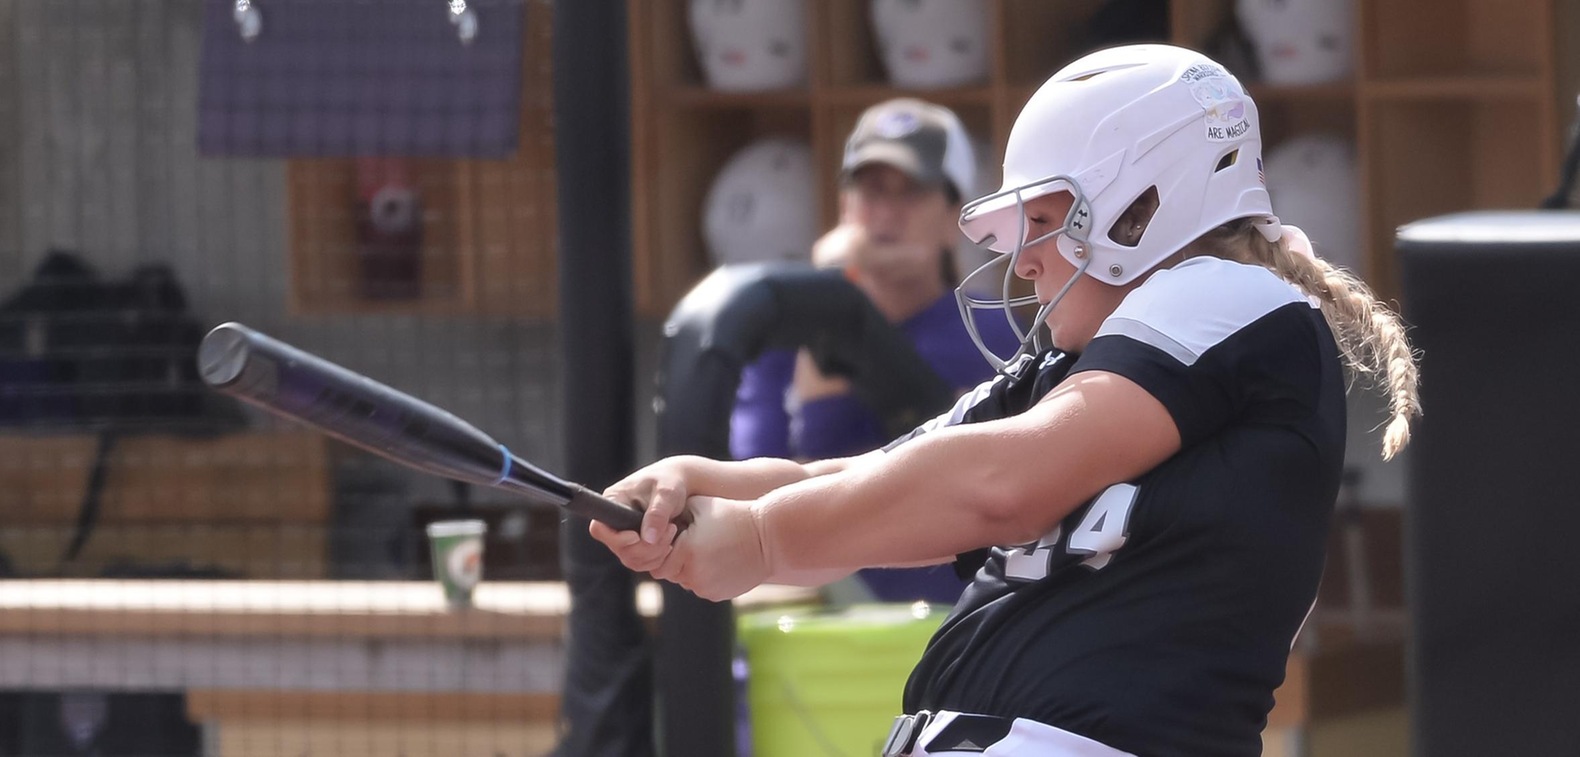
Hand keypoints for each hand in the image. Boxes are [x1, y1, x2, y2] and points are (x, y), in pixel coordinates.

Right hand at [587, 458, 693, 572]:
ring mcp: (624, 536)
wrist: (682, 485)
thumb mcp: (667, 492)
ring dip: (655, 553)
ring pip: (631, 559)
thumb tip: (647, 539)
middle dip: (647, 546)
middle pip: (618, 549)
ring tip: (672, 532)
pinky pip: (641, 563)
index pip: (599, 529)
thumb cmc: (672, 481)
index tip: (637, 536)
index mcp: (613, 501)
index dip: (616, 538)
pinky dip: (657, 558)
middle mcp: (614, 521)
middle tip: (671, 530)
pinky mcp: (636, 546)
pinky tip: (670, 544)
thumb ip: (657, 513)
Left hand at [589, 494, 770, 600]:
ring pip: (684, 579)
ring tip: (704, 549)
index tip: (673, 534)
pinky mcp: (717, 594)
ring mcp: (705, 587)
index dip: (661, 545)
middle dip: (672, 557)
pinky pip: (700, 586)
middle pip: (667, 570)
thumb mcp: (700, 506)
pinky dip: (703, 575)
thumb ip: (672, 513)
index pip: (655, 556)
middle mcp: (692, 573)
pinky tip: (717, 560)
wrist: (770, 539)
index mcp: (685, 551)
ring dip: (688, 567)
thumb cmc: (734, 515)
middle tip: (683, 542)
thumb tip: (651, 519)